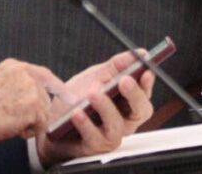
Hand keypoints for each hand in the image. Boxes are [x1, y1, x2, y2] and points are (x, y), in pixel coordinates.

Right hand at [0, 58, 59, 143]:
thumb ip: (13, 84)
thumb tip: (28, 96)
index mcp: (13, 66)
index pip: (43, 74)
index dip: (56, 86)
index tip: (66, 96)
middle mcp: (25, 73)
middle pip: (44, 96)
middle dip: (36, 112)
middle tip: (16, 121)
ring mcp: (31, 88)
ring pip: (43, 111)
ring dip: (30, 122)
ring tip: (10, 124)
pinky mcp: (34, 105)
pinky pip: (41, 125)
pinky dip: (30, 131)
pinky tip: (15, 130)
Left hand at [36, 50, 155, 165]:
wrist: (53, 121)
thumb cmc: (79, 98)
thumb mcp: (97, 76)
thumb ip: (117, 66)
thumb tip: (139, 54)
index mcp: (129, 101)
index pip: (145, 91)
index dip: (147, 82)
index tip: (145, 71)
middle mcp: (125, 120)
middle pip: (140, 111)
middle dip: (134, 94)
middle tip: (124, 80)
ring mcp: (111, 135)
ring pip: (116, 125)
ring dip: (105, 107)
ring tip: (93, 93)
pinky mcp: (94, 147)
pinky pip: (93, 137)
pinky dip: (86, 123)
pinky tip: (78, 112)